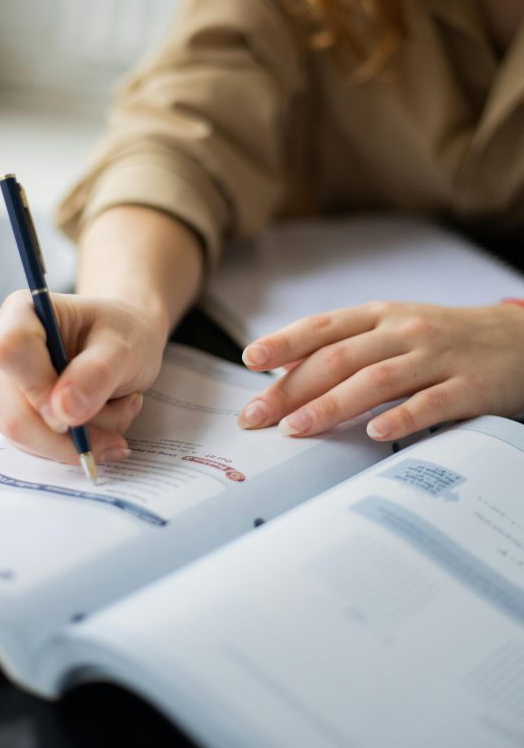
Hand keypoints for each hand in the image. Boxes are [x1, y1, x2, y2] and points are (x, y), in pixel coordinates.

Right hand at [0, 291, 167, 464]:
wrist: (121, 344)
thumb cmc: (122, 333)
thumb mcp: (124, 347)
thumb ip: (97, 374)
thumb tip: (63, 412)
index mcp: (21, 311)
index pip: (10, 352)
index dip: (40, 389)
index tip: (77, 411)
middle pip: (14, 411)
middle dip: (72, 431)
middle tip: (121, 426)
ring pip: (25, 435)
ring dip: (79, 437)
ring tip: (118, 409)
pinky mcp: (8, 409)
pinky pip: (33, 443)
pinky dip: (72, 443)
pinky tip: (103, 422)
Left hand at [238, 301, 523, 441]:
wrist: (517, 340)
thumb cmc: (441, 339)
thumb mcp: (392, 329)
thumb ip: (345, 345)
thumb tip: (285, 368)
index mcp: (379, 315)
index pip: (323, 327)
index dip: (284, 342)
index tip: (250, 361)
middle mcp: (403, 331)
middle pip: (339, 358)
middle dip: (292, 389)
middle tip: (257, 416)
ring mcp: (436, 357)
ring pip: (376, 379)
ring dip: (331, 405)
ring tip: (296, 429)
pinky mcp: (468, 386)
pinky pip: (430, 403)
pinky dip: (400, 417)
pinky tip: (373, 432)